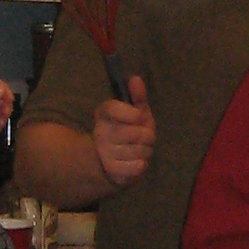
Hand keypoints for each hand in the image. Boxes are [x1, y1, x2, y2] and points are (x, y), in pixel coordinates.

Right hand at [92, 74, 155, 188]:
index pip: (112, 109)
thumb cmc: (129, 130)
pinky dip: (142, 164)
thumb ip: (137, 96)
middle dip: (147, 135)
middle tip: (147, 136)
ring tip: (142, 148)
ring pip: (138, 150)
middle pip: (133, 133)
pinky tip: (138, 161)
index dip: (129, 113)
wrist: (114, 160)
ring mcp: (105, 152)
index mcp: (104, 114)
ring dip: (146, 150)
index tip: (140, 115)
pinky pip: (136, 167)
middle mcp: (101, 132)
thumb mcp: (136, 111)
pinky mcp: (111, 170)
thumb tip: (136, 79)